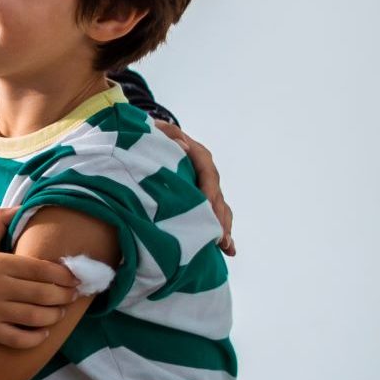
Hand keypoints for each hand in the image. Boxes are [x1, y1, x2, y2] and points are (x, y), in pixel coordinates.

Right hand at [0, 209, 78, 348]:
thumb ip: (0, 221)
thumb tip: (23, 205)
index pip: (41, 269)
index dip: (64, 275)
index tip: (75, 278)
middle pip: (43, 293)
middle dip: (64, 296)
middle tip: (72, 296)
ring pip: (35, 316)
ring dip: (54, 315)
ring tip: (59, 312)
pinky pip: (19, 338)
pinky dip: (36, 337)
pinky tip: (43, 332)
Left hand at [153, 121, 235, 255]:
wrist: (153, 139)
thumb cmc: (153, 136)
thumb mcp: (156, 130)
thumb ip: (166, 134)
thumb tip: (181, 145)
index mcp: (197, 154)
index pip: (207, 174)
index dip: (208, 191)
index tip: (207, 208)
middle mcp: (206, 171)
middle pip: (217, 195)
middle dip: (219, 217)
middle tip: (221, 238)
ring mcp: (206, 186)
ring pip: (220, 207)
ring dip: (224, 227)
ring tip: (227, 247)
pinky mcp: (202, 198)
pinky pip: (214, 214)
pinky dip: (219, 230)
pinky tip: (225, 249)